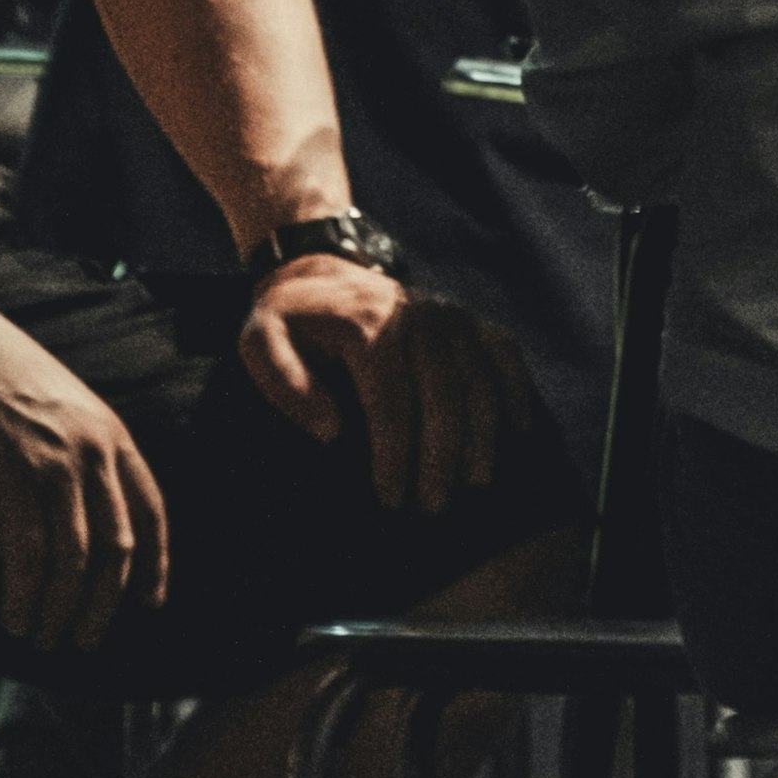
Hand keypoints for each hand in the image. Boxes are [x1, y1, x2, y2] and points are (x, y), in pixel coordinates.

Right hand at [0, 317, 170, 654]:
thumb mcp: (66, 405)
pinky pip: (28, 558)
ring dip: (60, 611)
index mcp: (112, 435)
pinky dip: (23, 597)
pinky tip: (13, 617)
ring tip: (44, 639)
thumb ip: (87, 451)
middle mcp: (93, 454)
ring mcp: (53, 468)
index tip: (149, 605)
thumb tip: (90, 509)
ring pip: (73, 563)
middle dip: (105, 605)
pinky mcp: (10, 483)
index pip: (151, 513)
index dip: (155, 566)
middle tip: (87, 641)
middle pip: (117, 550)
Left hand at [240, 258, 527, 515]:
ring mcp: (449, 315)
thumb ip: (283, 382)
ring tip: (475, 484)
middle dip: (441, 457)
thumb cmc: (291, 320)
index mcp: (367, 326)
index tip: (391, 498)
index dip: (394, 454)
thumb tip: (331, 430)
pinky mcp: (468, 319)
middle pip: (442, 396)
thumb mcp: (259, 341)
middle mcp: (416, 316)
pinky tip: (517, 432)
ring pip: (478, 381)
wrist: (323, 270)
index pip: (391, 400)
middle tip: (434, 506)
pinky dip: (515, 391)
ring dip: (482, 436)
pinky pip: (504, 354)